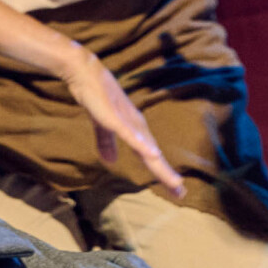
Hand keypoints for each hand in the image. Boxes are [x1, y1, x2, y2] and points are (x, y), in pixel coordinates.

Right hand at [57, 46, 184, 197]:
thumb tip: (111, 162)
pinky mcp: (116, 118)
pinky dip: (142, 144)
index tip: (175, 189)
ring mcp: (128, 121)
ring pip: (147, 148)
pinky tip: (153, 154)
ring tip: (173, 182)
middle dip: (167, 175)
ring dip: (160, 166)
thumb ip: (106, 143)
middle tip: (181, 193)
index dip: (162, 173)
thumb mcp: (102, 124)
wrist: (85, 74)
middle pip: (154, 156)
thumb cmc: (97, 97)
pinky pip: (130, 134)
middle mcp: (137, 126)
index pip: (151, 156)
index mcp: (135, 129)